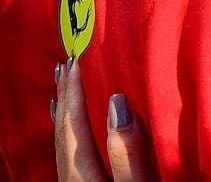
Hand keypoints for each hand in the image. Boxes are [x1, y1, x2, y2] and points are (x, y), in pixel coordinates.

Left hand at [54, 59, 155, 181]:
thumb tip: (118, 102)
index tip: (77, 61)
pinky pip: (70, 148)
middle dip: (67, 94)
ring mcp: (74, 180)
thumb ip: (126, 150)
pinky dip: (68, 129)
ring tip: (65, 86)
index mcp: (82, 170)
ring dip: (66, 108)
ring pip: (65, 137)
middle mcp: (72, 174)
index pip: (74, 123)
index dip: (75, 90)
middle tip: (67, 64)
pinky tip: (71, 126)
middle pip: (65, 128)